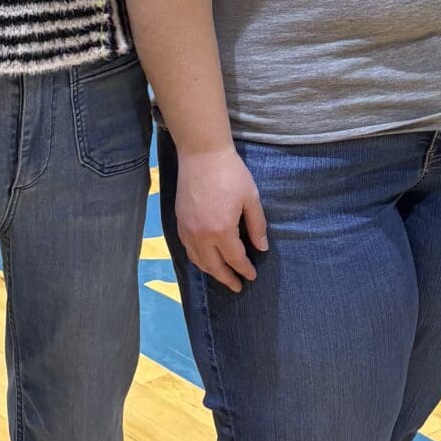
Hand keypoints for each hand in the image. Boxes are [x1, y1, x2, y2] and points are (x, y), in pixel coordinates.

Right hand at [176, 145, 267, 290]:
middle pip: (214, 266)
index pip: (234, 259)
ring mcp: (187, 229)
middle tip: (238, 286)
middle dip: (227, 278)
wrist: (201, 154)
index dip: (244, 269)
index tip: (252, 276)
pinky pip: (188, 249)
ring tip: (223, 275)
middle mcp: (201, 235)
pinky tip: (206, 258)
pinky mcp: (179, 221)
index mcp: (221, 230)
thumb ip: (257, 225)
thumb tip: (261, 248)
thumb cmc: (231, 173)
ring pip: (198, 260)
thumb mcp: (250, 198)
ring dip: (211, 271)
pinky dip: (198, 258)